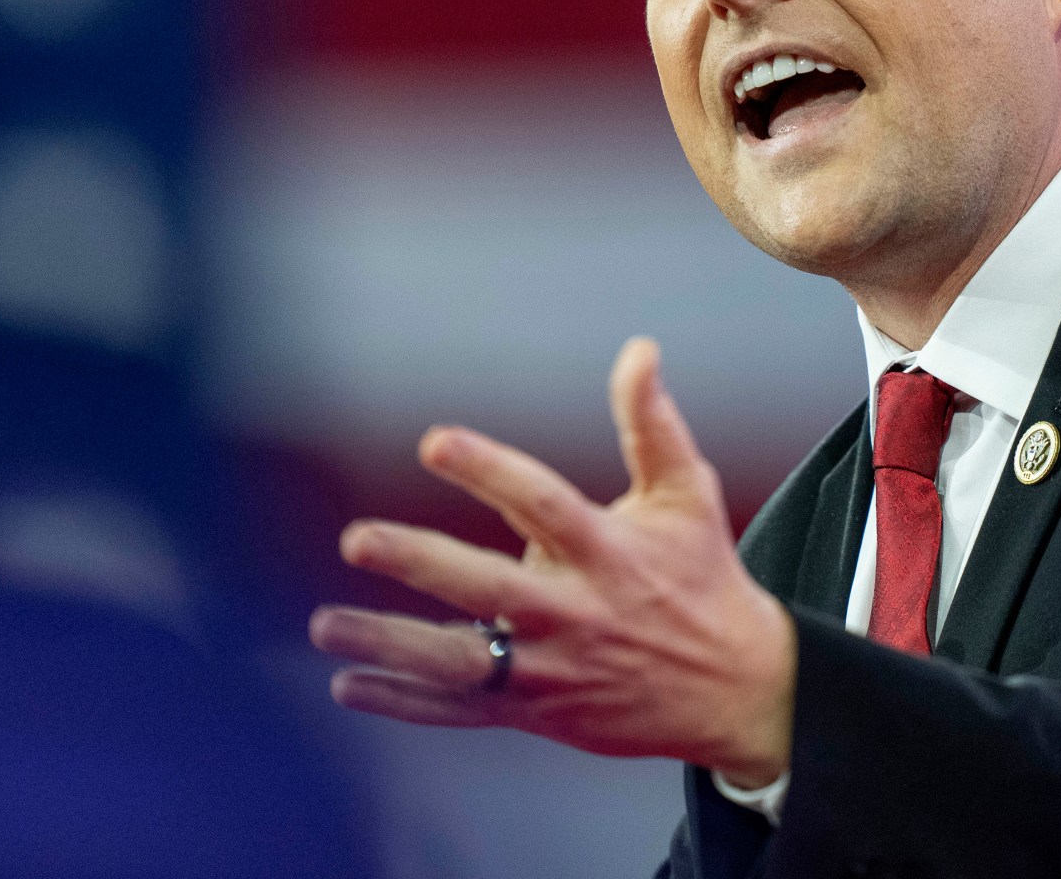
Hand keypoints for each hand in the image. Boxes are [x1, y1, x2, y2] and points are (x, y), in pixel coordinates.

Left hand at [309, 337, 796, 782]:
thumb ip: (652, 423)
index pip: (541, 504)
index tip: (434, 442)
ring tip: (323, 624)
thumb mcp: (687, 495)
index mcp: (609, 552)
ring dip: (390, 644)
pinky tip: (346, 685)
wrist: (737, 691)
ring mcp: (554, 670)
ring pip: (462, 662)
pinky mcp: (540, 712)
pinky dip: (404, 702)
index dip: (488, 470)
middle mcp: (577, 613)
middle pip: (488, 588)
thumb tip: (639, 348)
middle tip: (357, 539)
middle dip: (420, 563)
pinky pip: (461, 711)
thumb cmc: (703, 578)